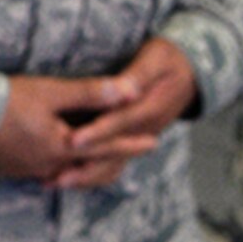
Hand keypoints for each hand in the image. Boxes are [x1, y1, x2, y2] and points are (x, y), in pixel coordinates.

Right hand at [0, 73, 139, 183]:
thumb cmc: (7, 101)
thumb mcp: (52, 92)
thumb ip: (92, 94)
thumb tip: (130, 91)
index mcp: (62, 148)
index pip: (106, 146)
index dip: (130, 142)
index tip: (153, 143)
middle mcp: (47, 166)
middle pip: (86, 165)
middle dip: (108, 157)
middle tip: (129, 155)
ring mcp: (25, 170)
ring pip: (62, 171)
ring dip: (79, 165)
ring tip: (91, 159)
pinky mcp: (7, 169)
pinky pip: (39, 171)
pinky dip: (53, 166)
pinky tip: (51, 163)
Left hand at [54, 38, 196, 190]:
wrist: (190, 75)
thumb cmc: (168, 60)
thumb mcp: (156, 58)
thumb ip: (138, 75)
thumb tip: (125, 88)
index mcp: (148, 109)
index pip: (119, 124)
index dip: (96, 133)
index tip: (72, 141)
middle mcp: (143, 131)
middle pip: (112, 156)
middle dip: (83, 168)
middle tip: (54, 178)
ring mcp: (137, 139)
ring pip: (112, 166)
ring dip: (83, 177)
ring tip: (52, 183)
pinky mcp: (130, 142)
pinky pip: (111, 164)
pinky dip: (90, 173)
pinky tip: (65, 175)